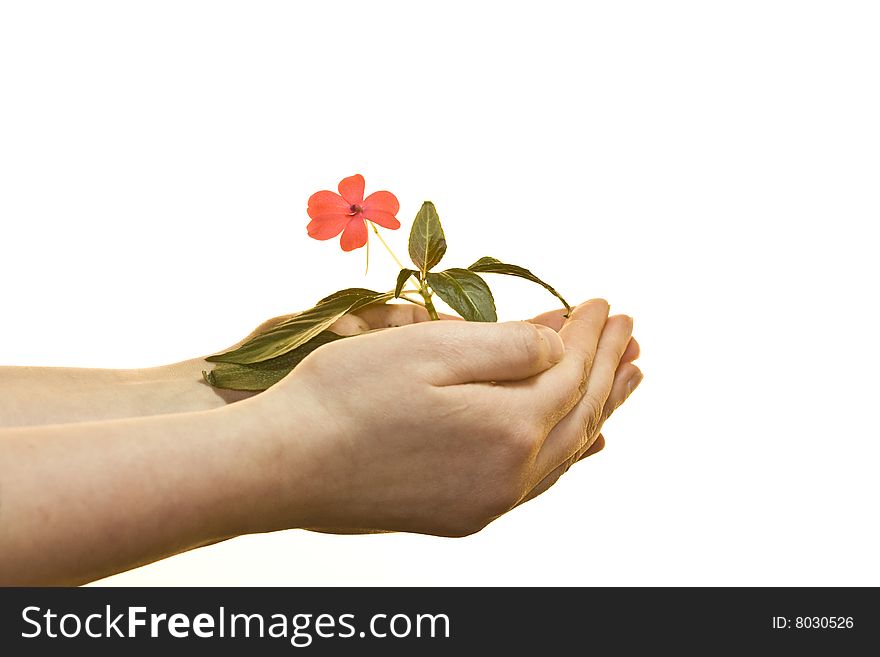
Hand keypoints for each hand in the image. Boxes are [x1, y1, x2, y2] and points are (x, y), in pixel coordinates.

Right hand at [246, 299, 640, 536]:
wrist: (281, 466)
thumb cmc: (344, 397)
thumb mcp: (429, 348)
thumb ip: (509, 346)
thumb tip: (557, 345)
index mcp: (508, 430)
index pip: (569, 372)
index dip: (590, 334)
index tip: (604, 301)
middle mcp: (509, 476)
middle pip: (579, 414)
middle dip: (608, 368)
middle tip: (632, 334)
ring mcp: (485, 502)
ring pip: (563, 451)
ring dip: (597, 409)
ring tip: (626, 379)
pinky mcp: (460, 513)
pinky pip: (534, 479)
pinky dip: (564, 450)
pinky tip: (580, 441)